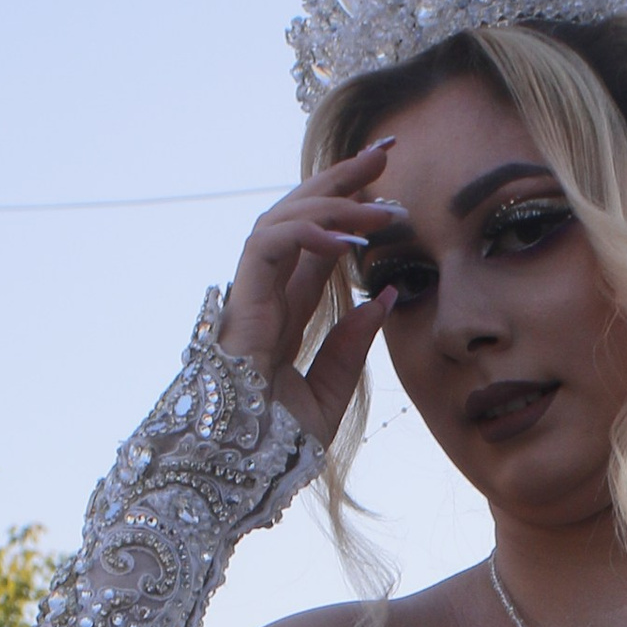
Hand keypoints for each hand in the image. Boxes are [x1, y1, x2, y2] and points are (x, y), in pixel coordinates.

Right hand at [221, 137, 405, 449]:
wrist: (237, 474)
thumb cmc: (272, 447)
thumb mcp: (328, 395)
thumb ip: (352, 348)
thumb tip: (385, 299)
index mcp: (285, 312)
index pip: (318, 246)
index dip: (350, 212)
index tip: (389, 187)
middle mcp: (264, 295)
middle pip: (299, 218)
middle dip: (341, 181)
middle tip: (385, 152)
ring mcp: (248, 296)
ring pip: (282, 221)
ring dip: (331, 202)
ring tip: (380, 199)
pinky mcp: (240, 303)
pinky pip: (269, 246)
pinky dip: (307, 233)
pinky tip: (347, 239)